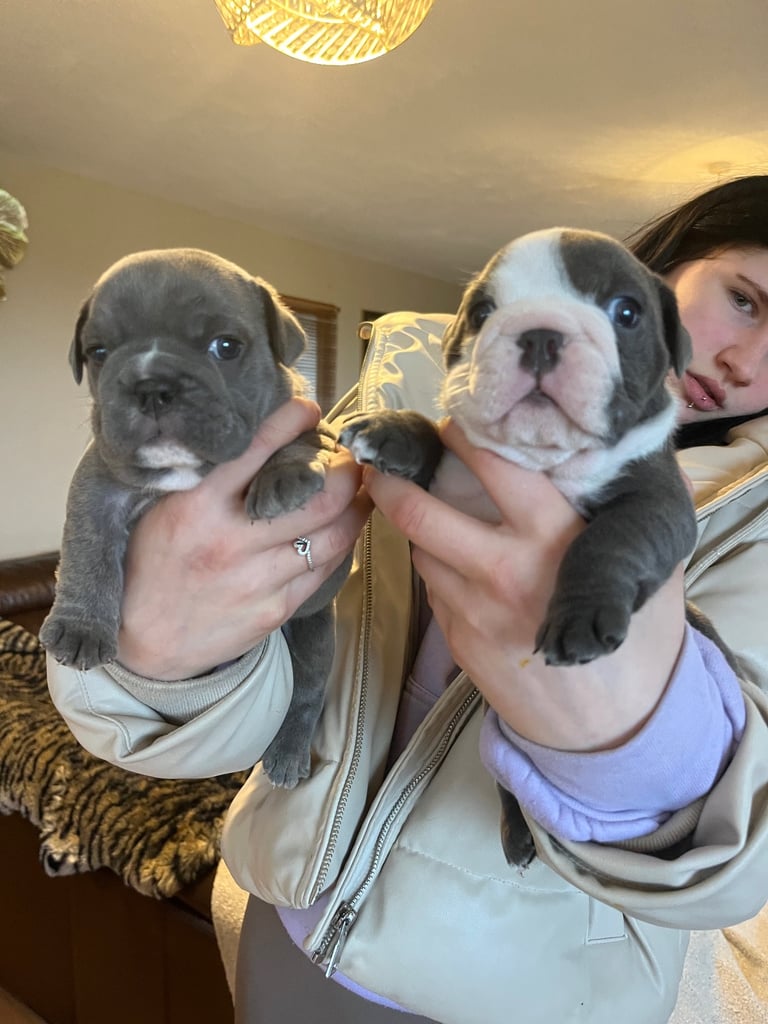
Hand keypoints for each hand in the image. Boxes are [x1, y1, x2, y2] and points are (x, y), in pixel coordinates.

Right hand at [117, 398, 371, 679]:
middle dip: (345, 471)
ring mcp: (257, 581)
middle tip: (347, 457)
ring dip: (356, 506)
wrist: (141, 640)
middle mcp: (232, 542)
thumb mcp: (161, 506)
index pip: (255, 452)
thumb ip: (202, 473)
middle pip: (318, 498)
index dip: (290, 423)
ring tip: (360, 488)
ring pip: (333, 536)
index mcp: (197, 507)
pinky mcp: (274, 610)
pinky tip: (344, 527)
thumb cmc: (151, 561)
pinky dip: (342, 542)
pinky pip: (325, 569)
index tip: (309, 410)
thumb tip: (246, 429)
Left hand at [364, 420, 686, 751]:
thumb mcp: (647, 572)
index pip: (494, 467)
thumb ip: (626, 516)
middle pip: (420, 510)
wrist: (610, 730)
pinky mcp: (457, 642)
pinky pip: (432, 587)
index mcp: (553, 540)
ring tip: (419, 506)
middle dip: (392, 478)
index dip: (462, 437)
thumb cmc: (635, 643)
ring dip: (415, 525)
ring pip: (419, 548)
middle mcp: (503, 570)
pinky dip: (434, 566)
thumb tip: (629, 456)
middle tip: (388, 457)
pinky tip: (452, 561)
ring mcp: (472, 610)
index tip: (451, 424)